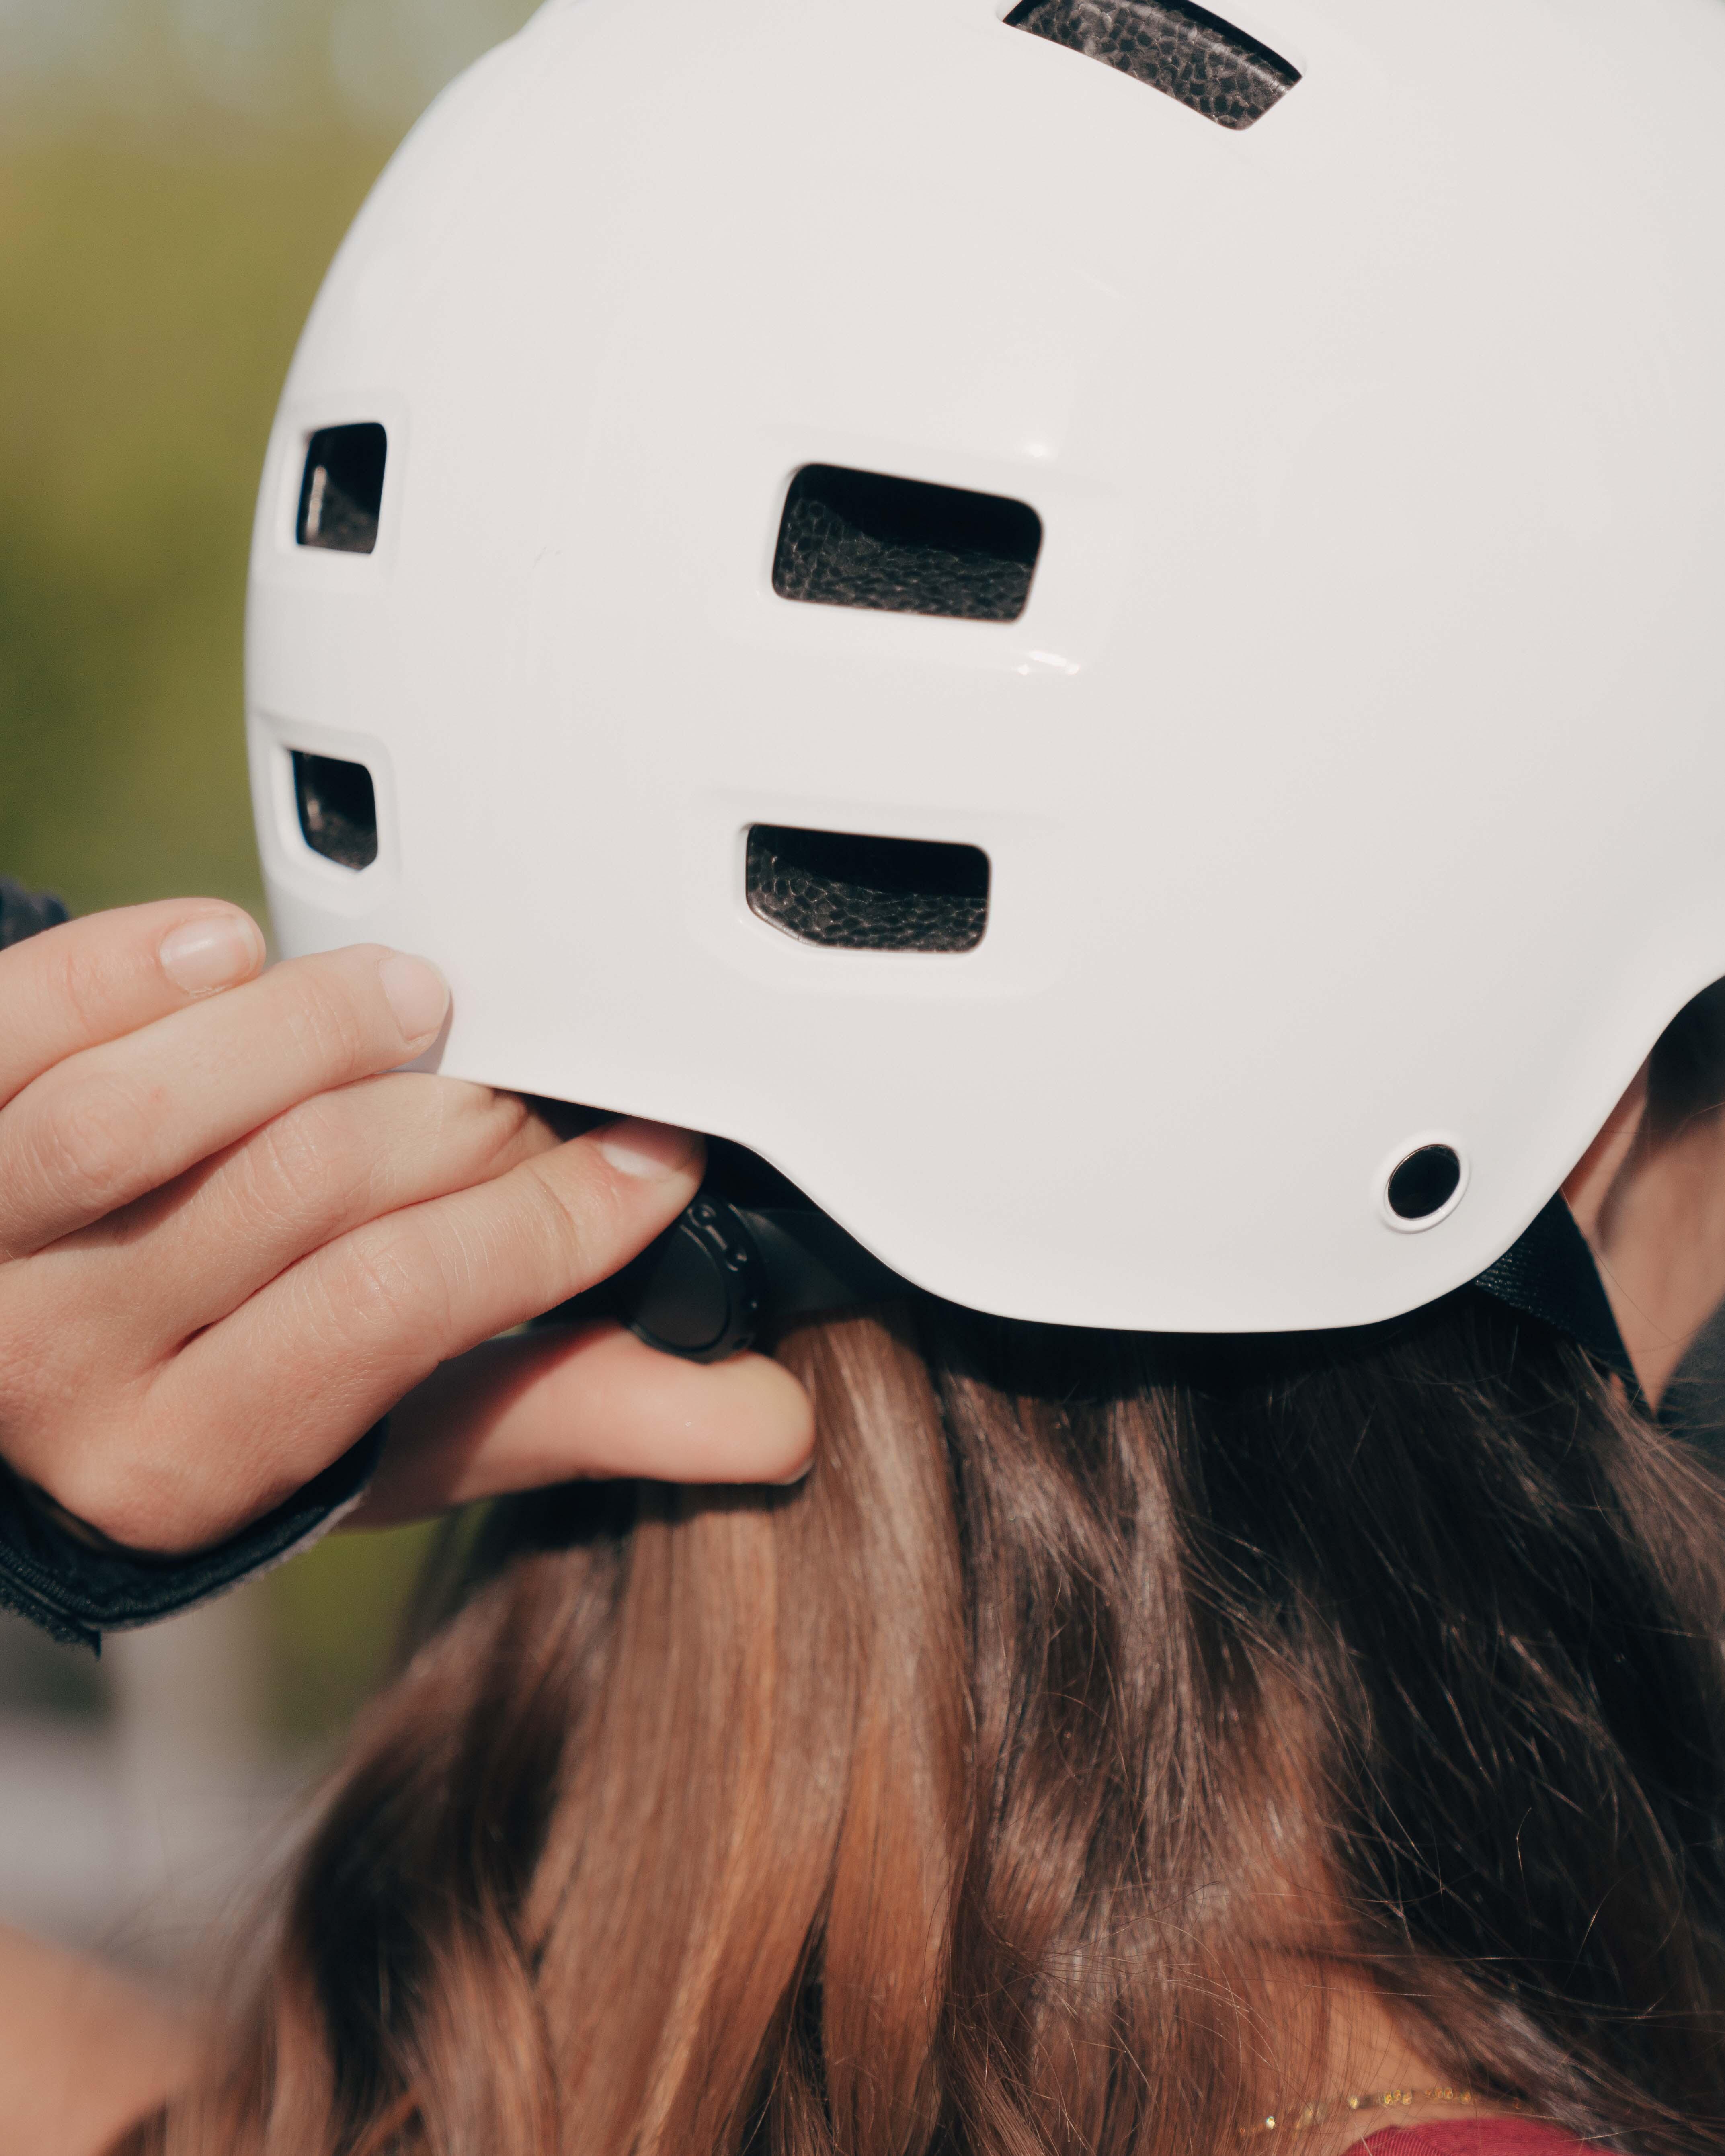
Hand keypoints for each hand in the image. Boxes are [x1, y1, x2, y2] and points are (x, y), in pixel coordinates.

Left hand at [0, 899, 811, 1555]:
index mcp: (183, 1473)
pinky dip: (140, 964)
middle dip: (461, 1120)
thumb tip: (766, 1423)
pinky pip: (30, 1020)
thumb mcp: (381, 1439)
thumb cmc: (222, 1400)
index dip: (548, 1218)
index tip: (652, 1158)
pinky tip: (229, 943)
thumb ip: (558, 1418)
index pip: (393, 1310)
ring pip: (150, 1109)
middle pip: (302, 1193)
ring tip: (410, 997)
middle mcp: (51, 1379)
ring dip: (315, 1023)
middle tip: (529, 1093)